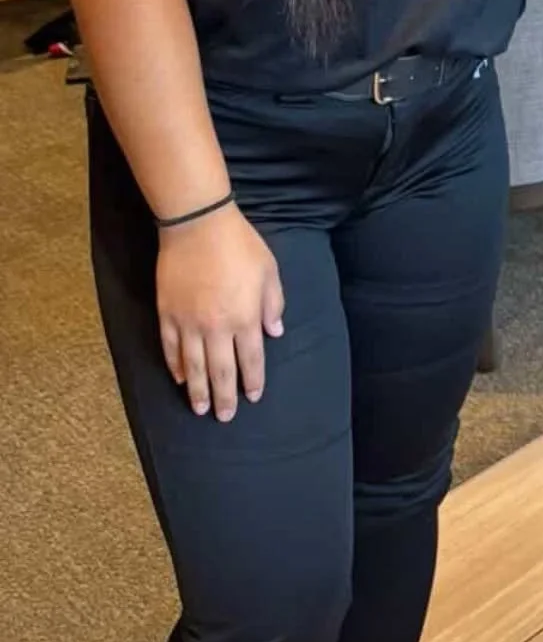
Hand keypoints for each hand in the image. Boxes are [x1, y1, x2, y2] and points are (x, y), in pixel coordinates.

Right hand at [156, 203, 284, 420]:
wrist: (198, 225)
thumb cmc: (239, 245)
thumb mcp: (269, 271)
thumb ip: (273, 304)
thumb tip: (275, 332)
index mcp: (245, 318)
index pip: (250, 360)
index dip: (252, 381)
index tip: (252, 397)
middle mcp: (217, 327)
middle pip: (221, 371)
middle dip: (224, 397)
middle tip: (225, 417)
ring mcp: (189, 323)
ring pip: (193, 366)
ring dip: (197, 391)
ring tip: (200, 409)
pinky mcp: (167, 314)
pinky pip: (171, 348)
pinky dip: (175, 365)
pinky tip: (179, 378)